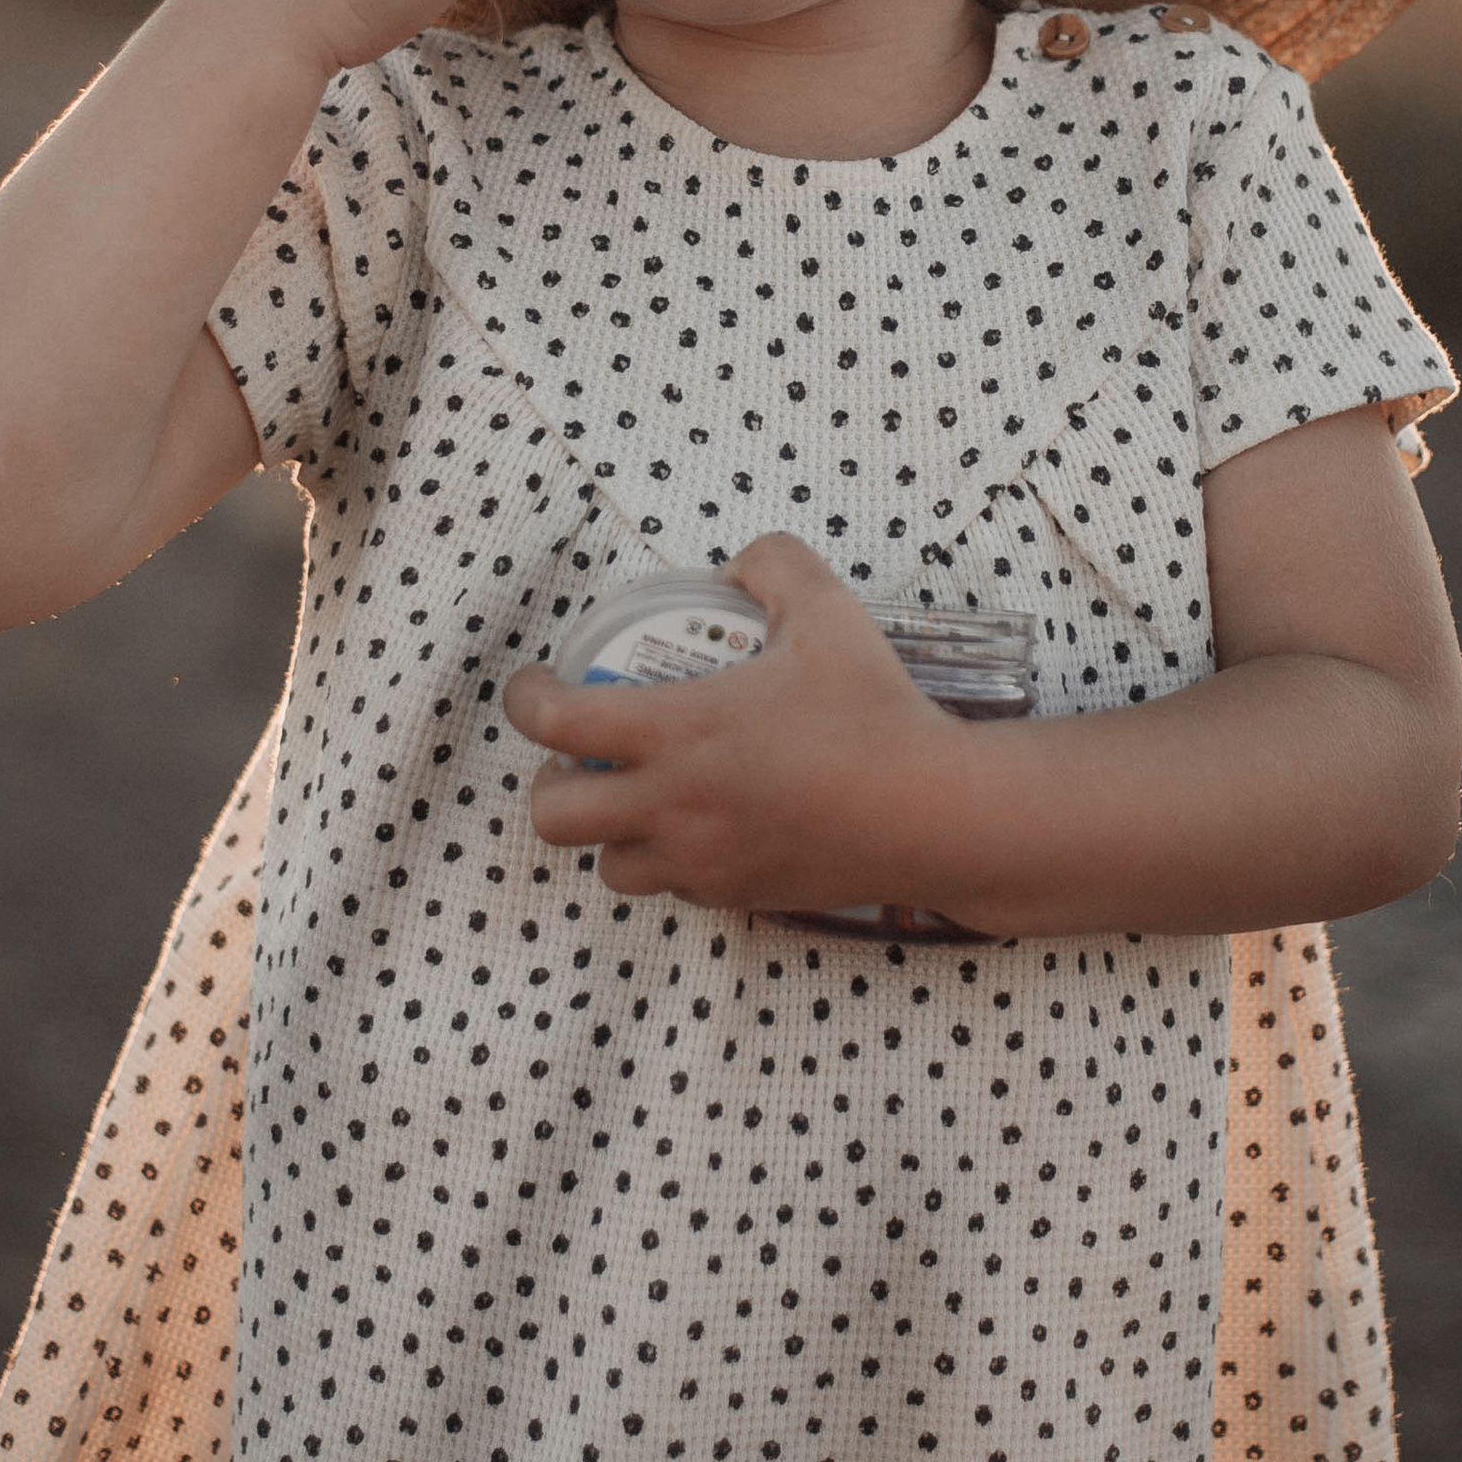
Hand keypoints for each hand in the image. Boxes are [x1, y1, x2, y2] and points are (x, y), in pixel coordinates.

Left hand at [510, 535, 967, 912]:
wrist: (935, 813)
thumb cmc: (877, 710)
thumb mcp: (828, 610)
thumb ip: (772, 565)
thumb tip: (735, 566)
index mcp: (678, 731)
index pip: (555, 724)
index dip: (525, 698)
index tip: (537, 681)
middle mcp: (674, 806)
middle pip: (551, 818)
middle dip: (550, 783)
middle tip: (582, 753)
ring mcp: (703, 861)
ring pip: (608, 866)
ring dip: (608, 830)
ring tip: (640, 793)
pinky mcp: (738, 897)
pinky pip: (674, 887)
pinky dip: (670, 857)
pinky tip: (706, 822)